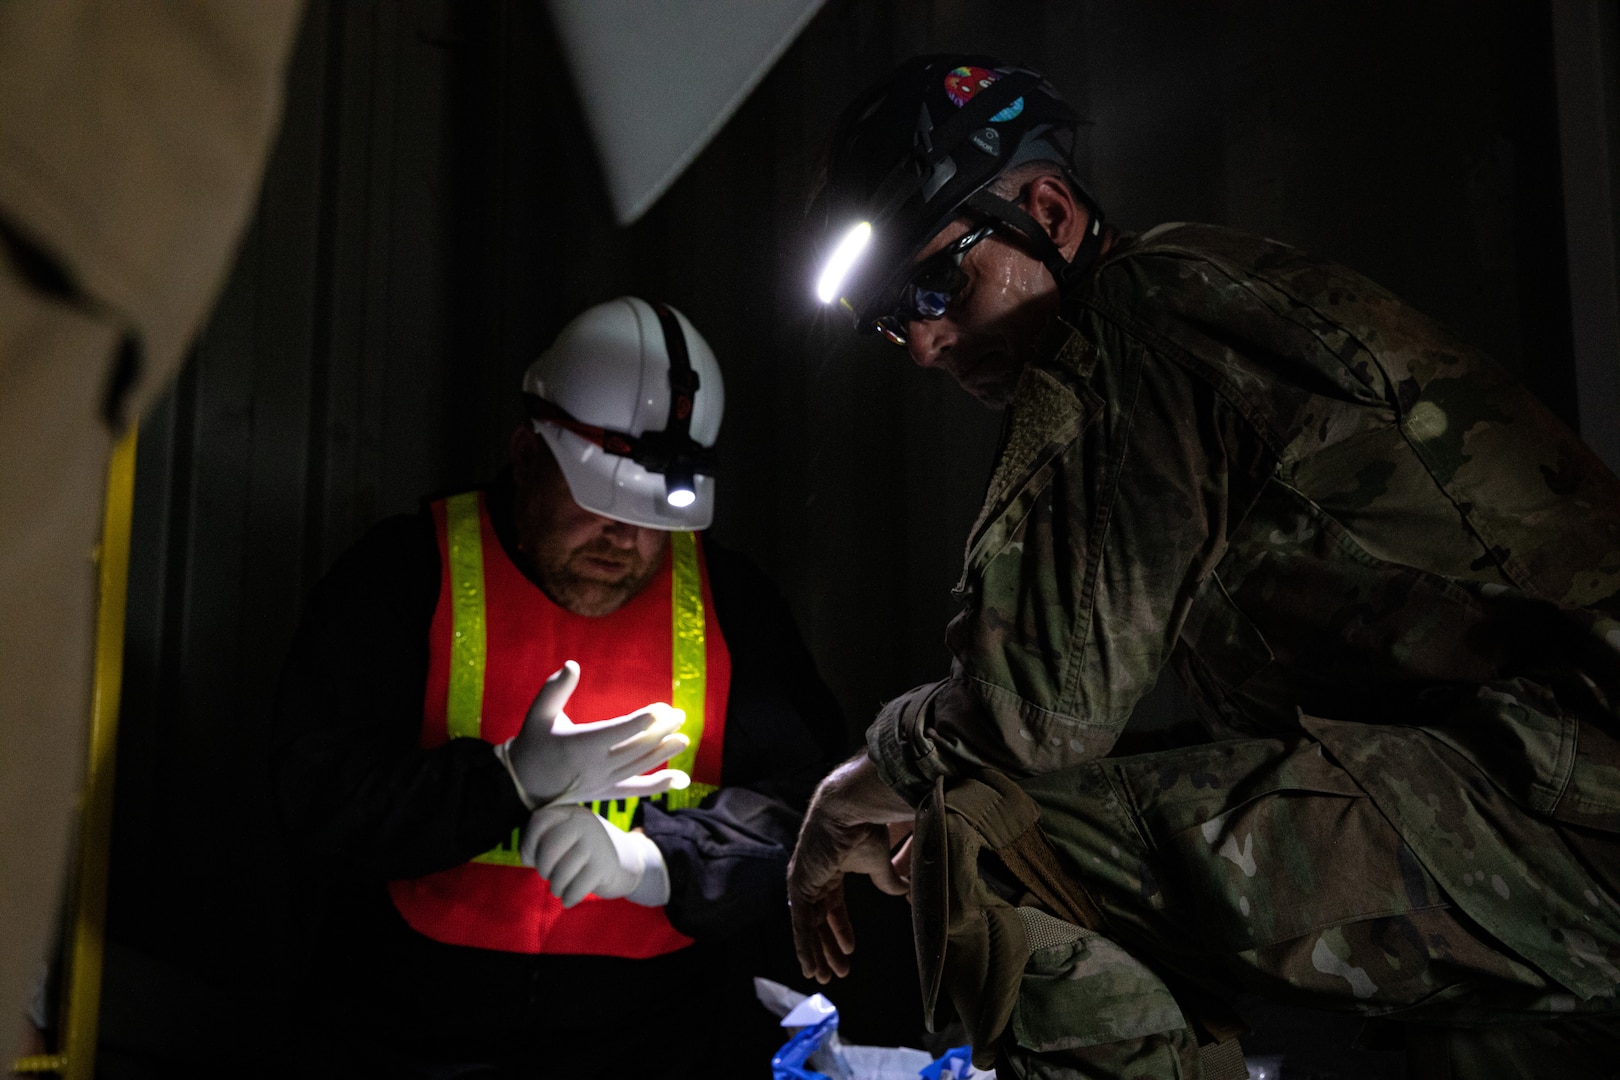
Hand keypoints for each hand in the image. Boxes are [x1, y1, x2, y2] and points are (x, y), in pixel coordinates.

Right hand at [497, 661, 690, 807]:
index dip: (639, 721)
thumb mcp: (538, 712)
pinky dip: (659, 785)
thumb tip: (572, 665)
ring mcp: (602, 782)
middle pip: (635, 748)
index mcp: (579, 744)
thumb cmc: (533, 742)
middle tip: (679, 715)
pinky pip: (636, 790)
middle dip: (660, 731)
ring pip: (639, 766)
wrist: (524, 783)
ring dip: (664, 752)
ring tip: (684, 739)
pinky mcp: (606, 793)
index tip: (660, 710)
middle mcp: (594, 766)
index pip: (616, 732)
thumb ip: (555, 689)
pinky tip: (679, 778)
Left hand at [521, 804, 665, 907]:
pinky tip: (569, 899)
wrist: (631, 861)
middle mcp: (584, 823)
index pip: (539, 821)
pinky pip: (576, 887)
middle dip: (544, 868)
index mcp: (571, 813)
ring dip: (556, 887)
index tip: (532, 859)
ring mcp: (596, 843)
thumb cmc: (586, 853)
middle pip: (548, 848)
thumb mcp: (568, 837)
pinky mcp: (604, 866)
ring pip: (561, 872)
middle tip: (550, 876)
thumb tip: (527, 856)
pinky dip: (569, 898)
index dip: (529, 844)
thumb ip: (546, 839)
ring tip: (560, 889)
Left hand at [787, 753, 913, 982]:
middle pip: (818, 921)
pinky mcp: (800, 886)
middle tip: (837, 972)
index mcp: (830, 870)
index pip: (832, 907)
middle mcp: (814, 878)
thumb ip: (888, 880)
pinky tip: (810, 966)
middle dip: (827, 948)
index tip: (850, 950)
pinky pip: (801, 924)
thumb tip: (904, 892)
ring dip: (816, 954)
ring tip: (825, 976)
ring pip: (807, 927)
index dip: (841, 930)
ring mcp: (804, 882)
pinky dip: (805, 947)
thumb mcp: (879, 862)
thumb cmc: (865, 827)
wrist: (851, 810)